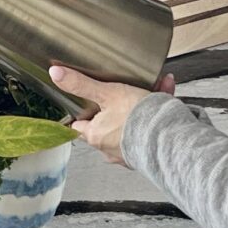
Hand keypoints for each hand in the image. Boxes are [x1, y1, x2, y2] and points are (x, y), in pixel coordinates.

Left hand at [49, 66, 175, 165]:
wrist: (171, 137)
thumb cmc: (138, 119)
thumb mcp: (107, 93)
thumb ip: (81, 84)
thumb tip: (57, 75)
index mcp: (96, 135)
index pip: (79, 125)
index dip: (81, 112)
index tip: (81, 106)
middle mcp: (110, 148)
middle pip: (106, 122)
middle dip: (118, 102)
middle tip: (126, 90)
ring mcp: (129, 151)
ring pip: (130, 122)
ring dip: (141, 103)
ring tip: (151, 88)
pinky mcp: (148, 151)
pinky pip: (148, 127)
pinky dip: (156, 111)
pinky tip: (165, 92)